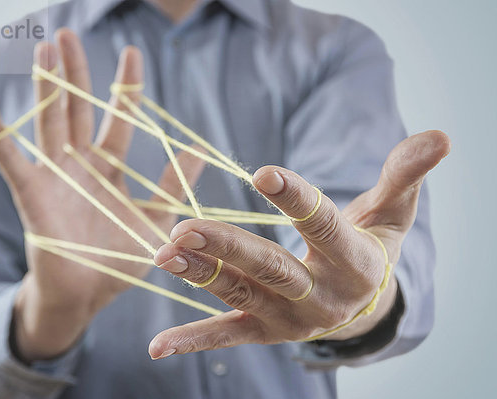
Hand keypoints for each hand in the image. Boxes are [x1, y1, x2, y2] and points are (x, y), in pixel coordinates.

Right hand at [0, 29, 203, 359]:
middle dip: (76, 73)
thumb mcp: (156, 220)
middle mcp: (82, 166)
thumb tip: (201, 151)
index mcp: (111, 169)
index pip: (119, 118)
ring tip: (43, 50)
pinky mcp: (31, 196)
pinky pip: (10, 159)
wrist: (87, 296)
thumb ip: (174, 185)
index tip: (132, 52)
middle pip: (79, 110)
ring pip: (49, 123)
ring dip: (45, 88)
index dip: (125, 87)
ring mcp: (55, 178)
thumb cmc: (119, 260)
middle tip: (68, 34)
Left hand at [149, 131, 449, 358]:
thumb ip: (405, 175)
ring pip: (240, 293)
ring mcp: (290, 319)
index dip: (295, 198)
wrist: (362, 304)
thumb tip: (440, 135)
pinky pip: (228, 334)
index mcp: (354, 262)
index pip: (323, 226)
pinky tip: (158, 345)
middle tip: (186, 226)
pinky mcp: (265, 331)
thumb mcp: (392, 212)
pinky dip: (194, 340)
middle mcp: (321, 297)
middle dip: (228, 246)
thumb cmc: (371, 246)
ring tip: (164, 253)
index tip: (260, 172)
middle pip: (271, 268)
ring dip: (201, 275)